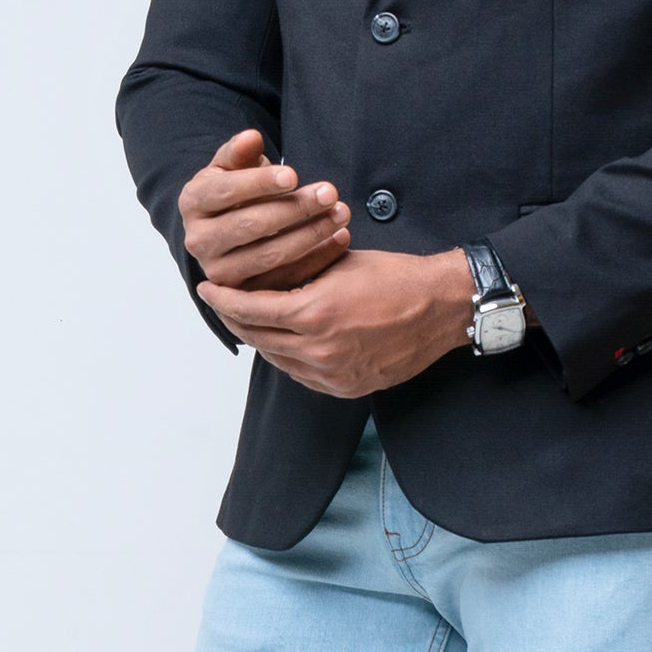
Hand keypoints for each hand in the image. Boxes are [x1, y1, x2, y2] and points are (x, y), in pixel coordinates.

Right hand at [179, 129, 349, 292]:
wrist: (226, 229)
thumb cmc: (234, 191)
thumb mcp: (232, 166)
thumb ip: (239, 152)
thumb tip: (251, 137)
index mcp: (192, 202)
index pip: (225, 191)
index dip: (259, 183)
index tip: (294, 175)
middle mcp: (198, 240)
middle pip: (250, 225)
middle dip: (294, 209)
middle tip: (329, 193)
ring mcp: (218, 271)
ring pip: (269, 255)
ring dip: (310, 235)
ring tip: (340, 214)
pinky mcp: (243, 294)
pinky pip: (284, 279)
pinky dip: (315, 260)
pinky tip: (340, 240)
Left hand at [197, 246, 475, 398]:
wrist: (443, 308)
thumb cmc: (395, 277)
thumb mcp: (337, 262)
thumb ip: (294, 275)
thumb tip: (256, 277)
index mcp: (313, 313)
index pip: (248, 310)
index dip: (222, 300)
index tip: (208, 289)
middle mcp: (318, 350)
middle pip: (256, 338)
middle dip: (234, 319)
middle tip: (222, 303)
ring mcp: (332, 374)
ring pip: (276, 359)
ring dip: (259, 338)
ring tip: (250, 320)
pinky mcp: (346, 388)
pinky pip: (301, 375)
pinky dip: (287, 356)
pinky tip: (284, 340)